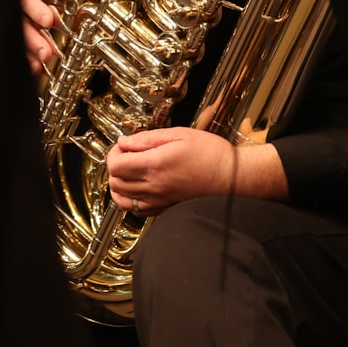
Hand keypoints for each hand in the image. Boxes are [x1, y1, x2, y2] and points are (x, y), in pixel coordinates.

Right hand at [12, 0, 60, 73]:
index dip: (34, 8)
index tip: (48, 19)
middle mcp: (7, 2)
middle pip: (17, 23)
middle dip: (32, 39)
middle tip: (45, 52)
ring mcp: (9, 19)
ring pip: (18, 36)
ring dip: (29, 51)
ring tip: (40, 62)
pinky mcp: (13, 32)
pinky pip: (17, 44)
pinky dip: (25, 57)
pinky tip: (34, 68)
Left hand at [106, 125, 288, 216]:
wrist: (234, 178)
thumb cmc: (211, 154)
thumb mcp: (179, 135)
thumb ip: (148, 139)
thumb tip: (125, 143)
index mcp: (154, 166)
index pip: (115, 165)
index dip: (113, 154)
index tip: (122, 146)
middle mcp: (153, 187)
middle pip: (115, 183)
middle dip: (115, 167)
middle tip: (126, 156)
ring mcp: (159, 201)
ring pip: (122, 200)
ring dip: (119, 185)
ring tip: (129, 172)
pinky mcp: (165, 210)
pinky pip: (137, 211)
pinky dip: (131, 200)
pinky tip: (139, 187)